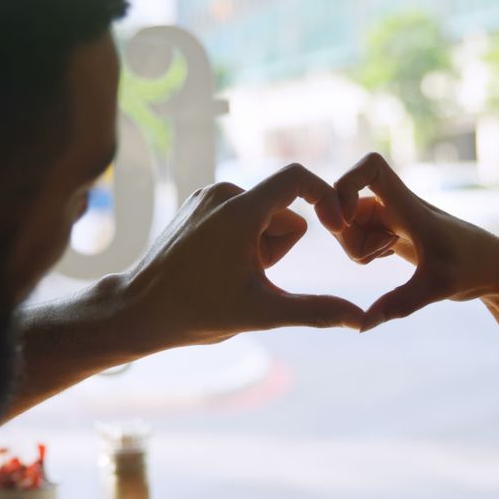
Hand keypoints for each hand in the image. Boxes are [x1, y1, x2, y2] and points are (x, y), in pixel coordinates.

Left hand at [123, 164, 364, 347]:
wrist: (137, 311)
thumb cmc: (196, 312)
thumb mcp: (262, 312)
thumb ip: (316, 311)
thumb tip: (361, 320)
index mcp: (240, 210)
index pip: (297, 178)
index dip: (326, 197)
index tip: (335, 229)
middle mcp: (221, 194)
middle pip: (282, 209)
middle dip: (279, 246)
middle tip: (249, 278)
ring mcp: (205, 199)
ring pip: (260, 216)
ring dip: (260, 246)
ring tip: (230, 275)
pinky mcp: (194, 206)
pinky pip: (237, 216)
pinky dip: (241, 240)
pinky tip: (217, 267)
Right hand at [330, 153, 498, 331]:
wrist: (495, 269)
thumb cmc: (473, 268)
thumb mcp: (438, 287)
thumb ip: (399, 304)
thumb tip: (363, 325)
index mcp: (408, 204)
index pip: (371, 166)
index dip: (347, 182)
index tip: (345, 218)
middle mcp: (395, 205)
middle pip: (345, 206)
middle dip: (347, 236)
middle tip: (376, 256)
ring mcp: (391, 218)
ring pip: (348, 227)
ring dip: (355, 247)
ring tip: (384, 257)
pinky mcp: (391, 233)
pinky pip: (358, 239)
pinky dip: (362, 252)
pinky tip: (386, 257)